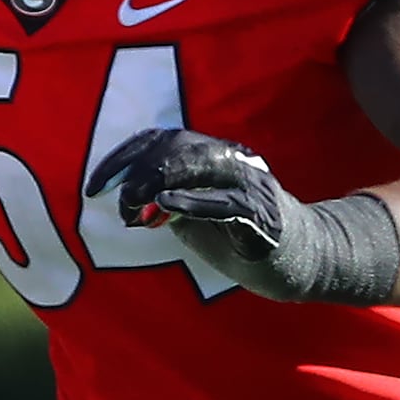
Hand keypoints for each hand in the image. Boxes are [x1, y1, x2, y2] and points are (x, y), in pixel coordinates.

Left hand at [85, 127, 399, 303]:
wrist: (306, 260)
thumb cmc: (239, 236)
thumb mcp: (192, 215)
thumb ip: (163, 202)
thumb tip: (129, 200)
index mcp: (211, 154)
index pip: (159, 139)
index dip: (122, 157)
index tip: (94, 185)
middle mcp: (231, 159)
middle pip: (175, 146)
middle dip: (136, 171)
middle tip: (115, 201)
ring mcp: (249, 184)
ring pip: (198, 165)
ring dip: (157, 183)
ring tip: (132, 206)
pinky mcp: (263, 215)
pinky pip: (225, 202)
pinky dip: (192, 201)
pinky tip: (166, 206)